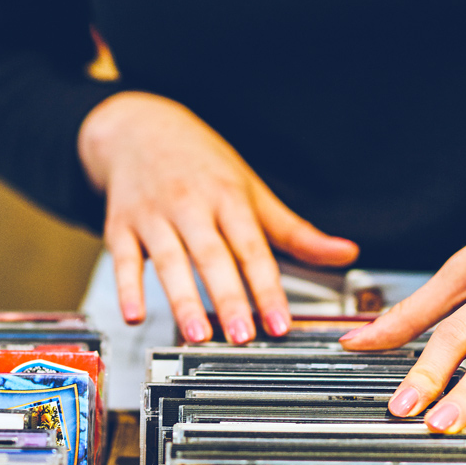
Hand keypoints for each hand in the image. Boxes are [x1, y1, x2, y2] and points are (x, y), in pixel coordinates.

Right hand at [78, 91, 358, 342]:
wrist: (139, 128)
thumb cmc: (202, 165)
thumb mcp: (252, 191)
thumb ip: (295, 231)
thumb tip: (345, 252)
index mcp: (229, 199)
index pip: (253, 249)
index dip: (267, 288)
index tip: (280, 323)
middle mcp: (192, 205)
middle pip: (212, 255)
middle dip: (228, 297)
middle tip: (241, 336)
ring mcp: (153, 214)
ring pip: (169, 259)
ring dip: (181, 298)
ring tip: (196, 334)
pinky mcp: (120, 224)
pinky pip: (122, 258)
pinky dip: (126, 287)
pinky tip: (133, 315)